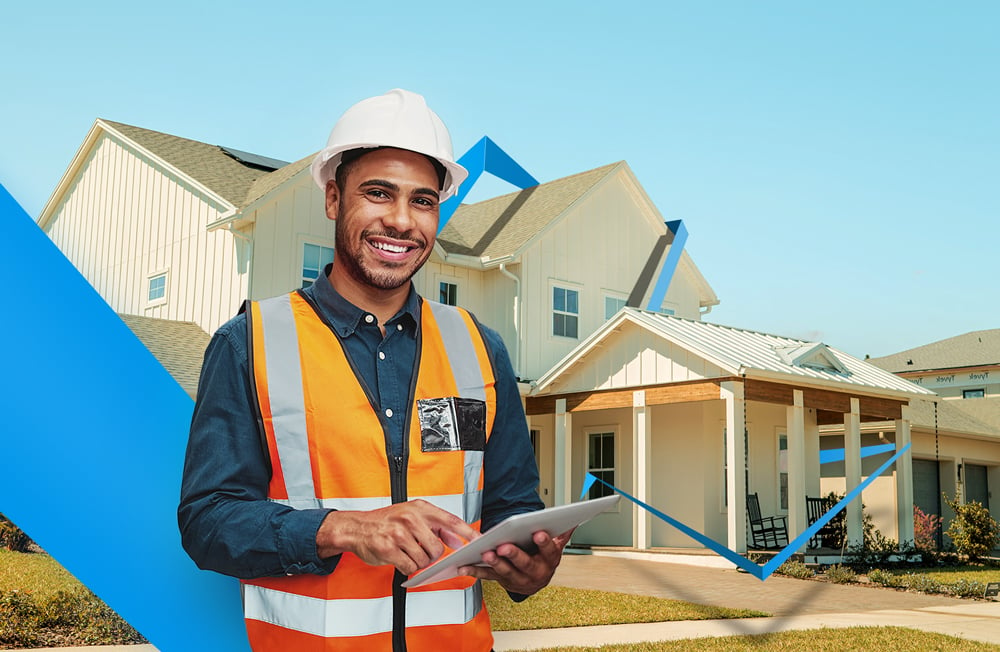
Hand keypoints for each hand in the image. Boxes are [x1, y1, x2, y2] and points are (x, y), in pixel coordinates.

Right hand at [316, 499, 479, 574]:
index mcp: (420, 508)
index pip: (451, 521)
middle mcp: (410, 518)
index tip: (479, 541)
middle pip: (437, 548)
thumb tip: (457, 541)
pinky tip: (399, 558)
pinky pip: (409, 567)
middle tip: (421, 551)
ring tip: (407, 552)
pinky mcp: (388, 549)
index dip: (467, 532)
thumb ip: (437, 527)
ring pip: (423, 560)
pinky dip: (406, 567)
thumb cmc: (386, 522)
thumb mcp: (412, 516)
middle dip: (432, 555)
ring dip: (417, 562)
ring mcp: (399, 534)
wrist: (357, 527)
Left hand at [457, 528, 573, 595]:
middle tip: (504, 545)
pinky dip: (475, 571)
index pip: (549, 551)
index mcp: (549, 561)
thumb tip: (573, 520)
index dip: (544, 543)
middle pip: (525, 564)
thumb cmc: (543, 559)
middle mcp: (535, 573)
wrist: (535, 581)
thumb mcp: (555, 547)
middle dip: (514, 555)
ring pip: (506, 572)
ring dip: (495, 563)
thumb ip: (562, 533)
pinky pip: (487, 576)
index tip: (538, 533)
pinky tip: (464, 566)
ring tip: (486, 553)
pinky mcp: (501, 581)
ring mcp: (517, 579)